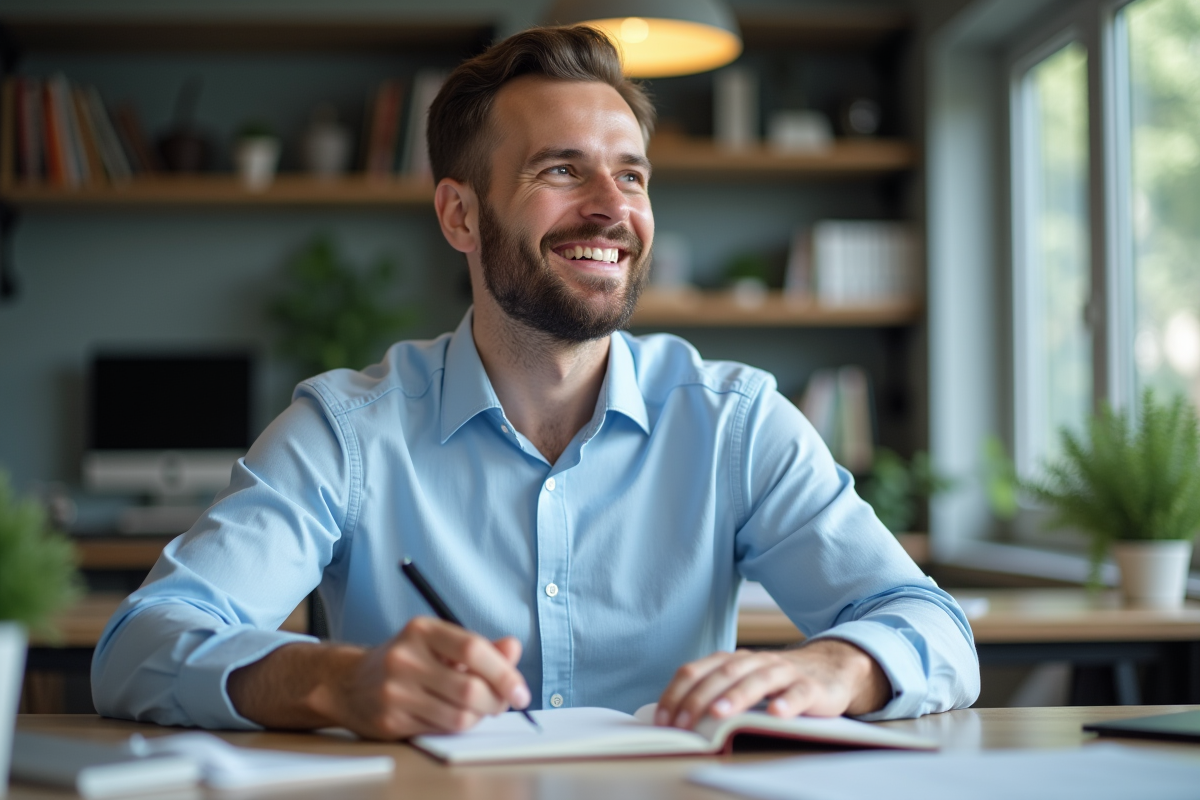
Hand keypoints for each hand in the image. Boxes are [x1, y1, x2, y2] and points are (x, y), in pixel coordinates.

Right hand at [229, 616, 530, 739]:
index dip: (504, 672)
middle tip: (504, 703)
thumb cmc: (406, 661)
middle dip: (496, 701)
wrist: (348, 683)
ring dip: (479, 717)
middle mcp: (405, 658)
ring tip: (477, 709)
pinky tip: (452, 716)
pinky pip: (441, 730)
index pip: (473, 649)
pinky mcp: (390, 720)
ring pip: (459, 716)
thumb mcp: (439, 643)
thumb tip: (514, 648)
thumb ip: (480, 647)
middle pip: (470, 688)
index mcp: (422, 630)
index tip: (521, 690)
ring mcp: (395, 691)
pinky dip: (456, 727)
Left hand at [653, 639, 890, 729]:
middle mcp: (754, 662)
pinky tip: (777, 714)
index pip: (696, 671)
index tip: (663, 719)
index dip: (676, 694)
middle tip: (683, 723)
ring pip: (758, 680)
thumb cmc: (775, 683)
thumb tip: (676, 721)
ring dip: (736, 697)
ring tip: (720, 714)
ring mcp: (783, 672)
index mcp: (732, 661)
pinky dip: (787, 702)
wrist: (828, 669)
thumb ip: (714, 694)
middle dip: (699, 699)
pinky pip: (798, 692)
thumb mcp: (741, 684)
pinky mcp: (810, 687)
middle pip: (723, 675)